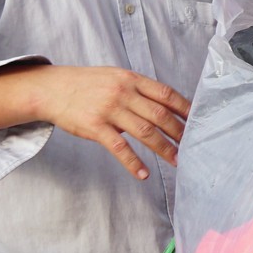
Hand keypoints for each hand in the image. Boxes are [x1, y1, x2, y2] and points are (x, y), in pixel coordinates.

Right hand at [34, 66, 189, 180]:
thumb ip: (138, 90)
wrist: (52, 89)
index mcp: (131, 79)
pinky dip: (133, 162)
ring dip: (164, 148)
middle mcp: (123, 93)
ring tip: (177, 161)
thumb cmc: (87, 84)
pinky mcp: (95, 127)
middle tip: (193, 145)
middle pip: (160, 114)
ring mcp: (109, 110)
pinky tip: (144, 174)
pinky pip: (119, 148)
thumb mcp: (116, 78)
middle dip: (180, 132)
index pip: (166, 94)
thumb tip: (165, 107)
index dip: (185, 108)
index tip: (199, 120)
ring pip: (145, 132)